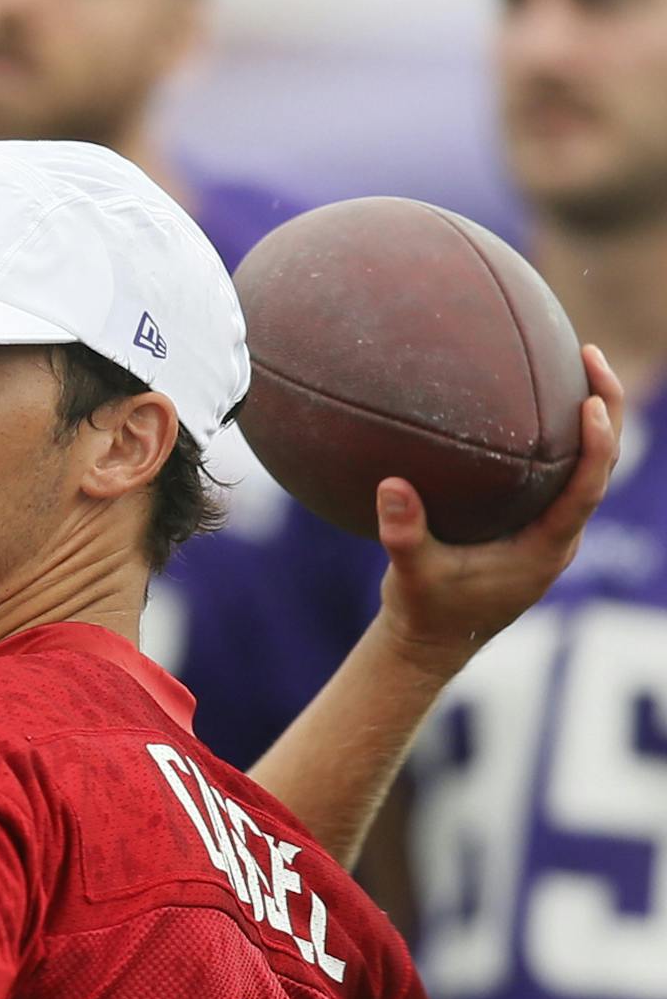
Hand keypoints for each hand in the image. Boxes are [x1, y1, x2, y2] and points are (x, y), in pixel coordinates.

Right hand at [373, 343, 622, 675]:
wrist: (433, 643)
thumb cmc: (426, 612)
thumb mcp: (410, 576)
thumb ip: (404, 535)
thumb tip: (392, 485)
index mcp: (546, 549)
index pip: (587, 489)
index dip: (597, 445)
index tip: (591, 400)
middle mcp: (560, 536)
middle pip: (603, 466)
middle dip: (606, 409)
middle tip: (589, 355)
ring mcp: (550, 531)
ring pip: (586, 467)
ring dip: (590, 419)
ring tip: (575, 364)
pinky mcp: (533, 527)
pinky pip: (560, 474)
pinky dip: (559, 437)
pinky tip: (530, 404)